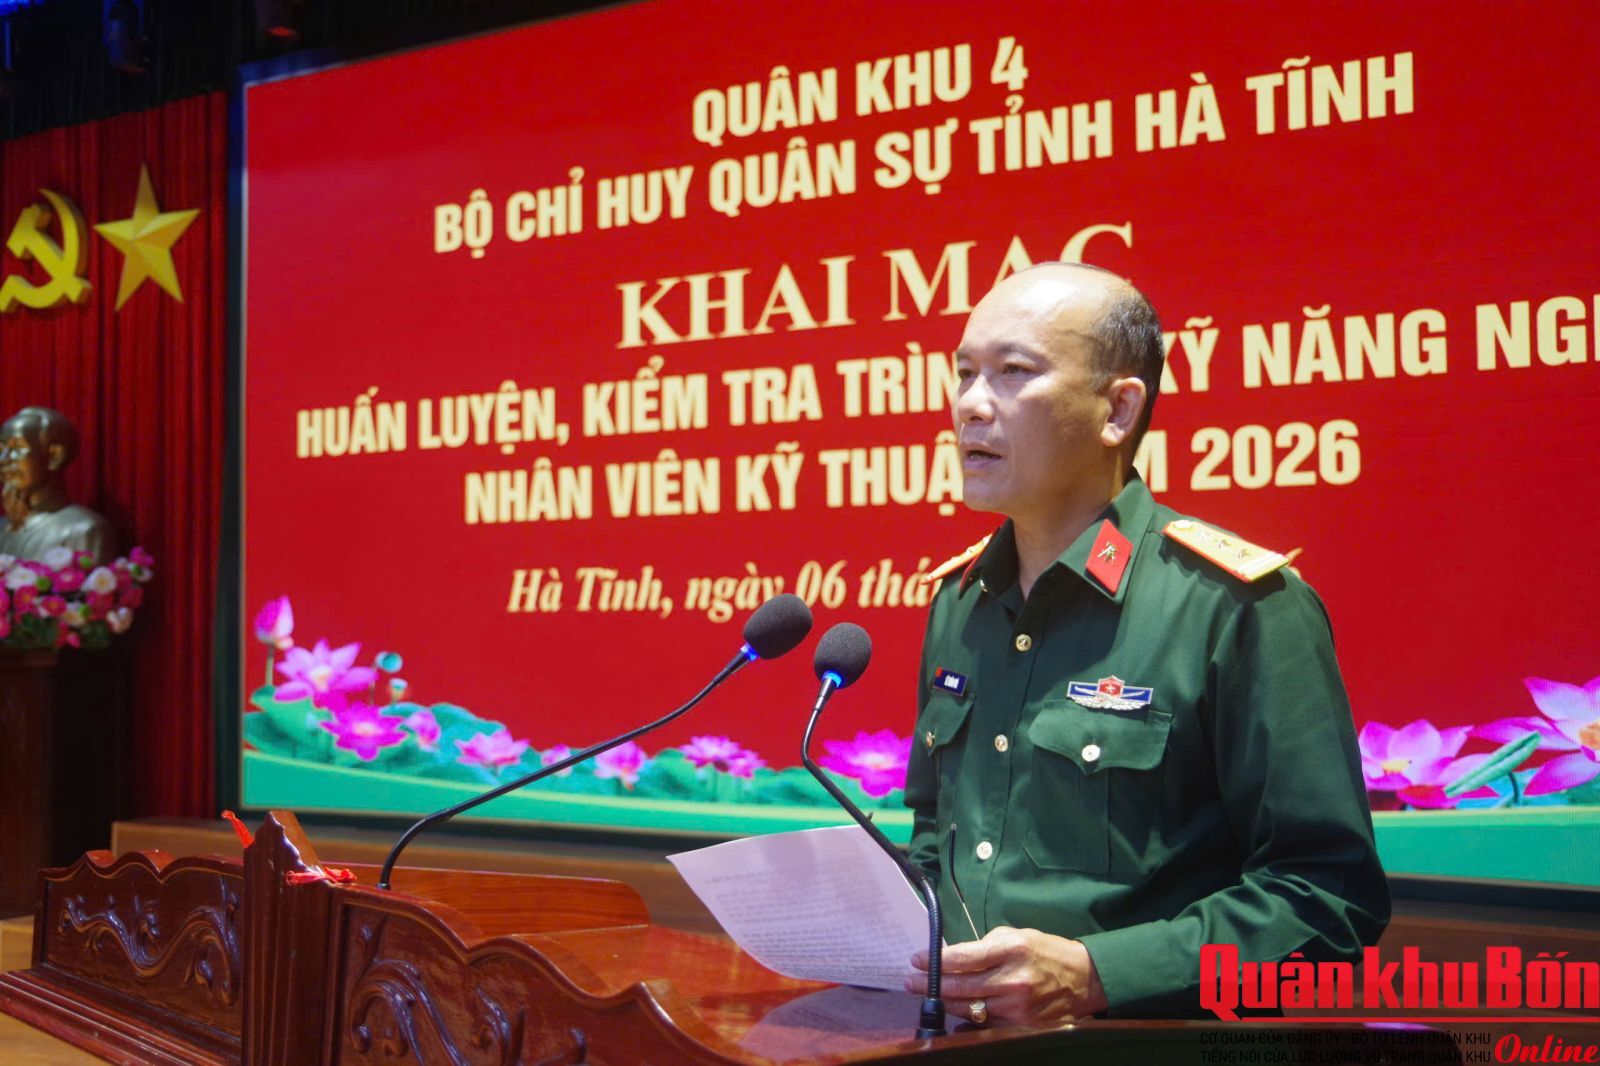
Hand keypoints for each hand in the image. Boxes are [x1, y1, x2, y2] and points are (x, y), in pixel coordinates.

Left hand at [904, 926, 1107, 1023]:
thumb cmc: (1045, 952)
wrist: (1083, 978)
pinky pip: (985, 1025)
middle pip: (960, 986)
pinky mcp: (1021, 1025)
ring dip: (944, 1002)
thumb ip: (985, 946)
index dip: (935, 961)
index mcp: (1011, 950)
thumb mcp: (1017, 936)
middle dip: (930, 983)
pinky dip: (967, 1019)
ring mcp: (1017, 1006)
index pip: (962, 957)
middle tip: (912, 981)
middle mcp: (1013, 980)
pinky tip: (953, 1012)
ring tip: (927, 995)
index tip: (917, 960)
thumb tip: (953, 958)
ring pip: (968, 1008)